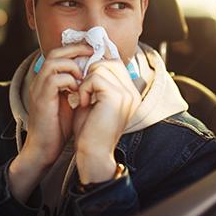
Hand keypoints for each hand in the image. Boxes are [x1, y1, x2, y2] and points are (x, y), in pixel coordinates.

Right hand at [9, 43, 92, 201]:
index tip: (94, 52)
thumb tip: (95, 76)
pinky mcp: (41, 99)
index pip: (58, 54)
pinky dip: (70, 81)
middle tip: (93, 54)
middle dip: (76, 50)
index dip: (76, 49)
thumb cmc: (58, 128)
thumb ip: (77, 88)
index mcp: (46, 80)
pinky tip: (78, 91)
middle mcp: (40, 81)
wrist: (44, 150)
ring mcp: (38, 89)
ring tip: (84, 77)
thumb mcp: (70, 102)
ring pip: (54, 62)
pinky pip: (55, 79)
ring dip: (73, 66)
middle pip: (55, 53)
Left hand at [73, 59, 140, 183]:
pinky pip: (95, 77)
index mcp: (130, 93)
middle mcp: (132, 92)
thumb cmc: (90, 131)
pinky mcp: (116, 96)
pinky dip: (84, 88)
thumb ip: (96, 82)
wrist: (93, 154)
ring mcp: (127, 93)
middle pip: (110, 61)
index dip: (97, 67)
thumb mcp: (95, 101)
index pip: (116, 63)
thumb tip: (89, 61)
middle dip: (91, 72)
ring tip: (84, 99)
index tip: (84, 82)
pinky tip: (84, 104)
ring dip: (86, 81)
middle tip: (84, 92)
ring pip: (101, 67)